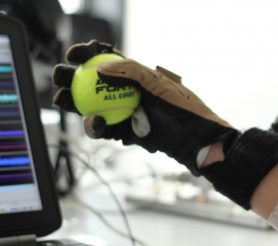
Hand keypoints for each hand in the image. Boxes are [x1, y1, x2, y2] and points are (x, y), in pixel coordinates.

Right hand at [52, 40, 238, 174]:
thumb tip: (100, 67)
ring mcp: (125, 113)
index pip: (107, 61)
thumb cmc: (184, 108)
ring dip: (75, 104)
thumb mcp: (159, 83)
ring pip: (93, 107)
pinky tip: (95, 123)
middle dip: (72, 79)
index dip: (88, 56)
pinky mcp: (126, 133)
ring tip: (63, 100)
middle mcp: (128, 93)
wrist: (197, 139)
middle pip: (93, 84)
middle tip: (60, 77)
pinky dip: (96, 126)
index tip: (75, 55)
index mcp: (136, 76)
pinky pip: (105, 129)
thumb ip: (131, 71)